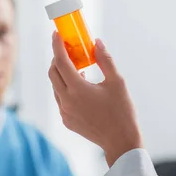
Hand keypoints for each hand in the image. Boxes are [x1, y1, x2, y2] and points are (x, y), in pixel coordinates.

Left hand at [49, 32, 142, 166]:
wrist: (120, 141)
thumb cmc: (122, 111)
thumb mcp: (117, 82)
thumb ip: (105, 60)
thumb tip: (96, 43)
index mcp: (78, 89)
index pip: (61, 61)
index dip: (57, 45)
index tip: (56, 34)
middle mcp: (66, 101)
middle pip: (53, 73)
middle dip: (57, 58)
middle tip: (68, 49)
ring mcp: (64, 112)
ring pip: (55, 86)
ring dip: (61, 74)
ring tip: (78, 68)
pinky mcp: (67, 121)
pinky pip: (60, 99)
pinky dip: (65, 88)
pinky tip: (80, 86)